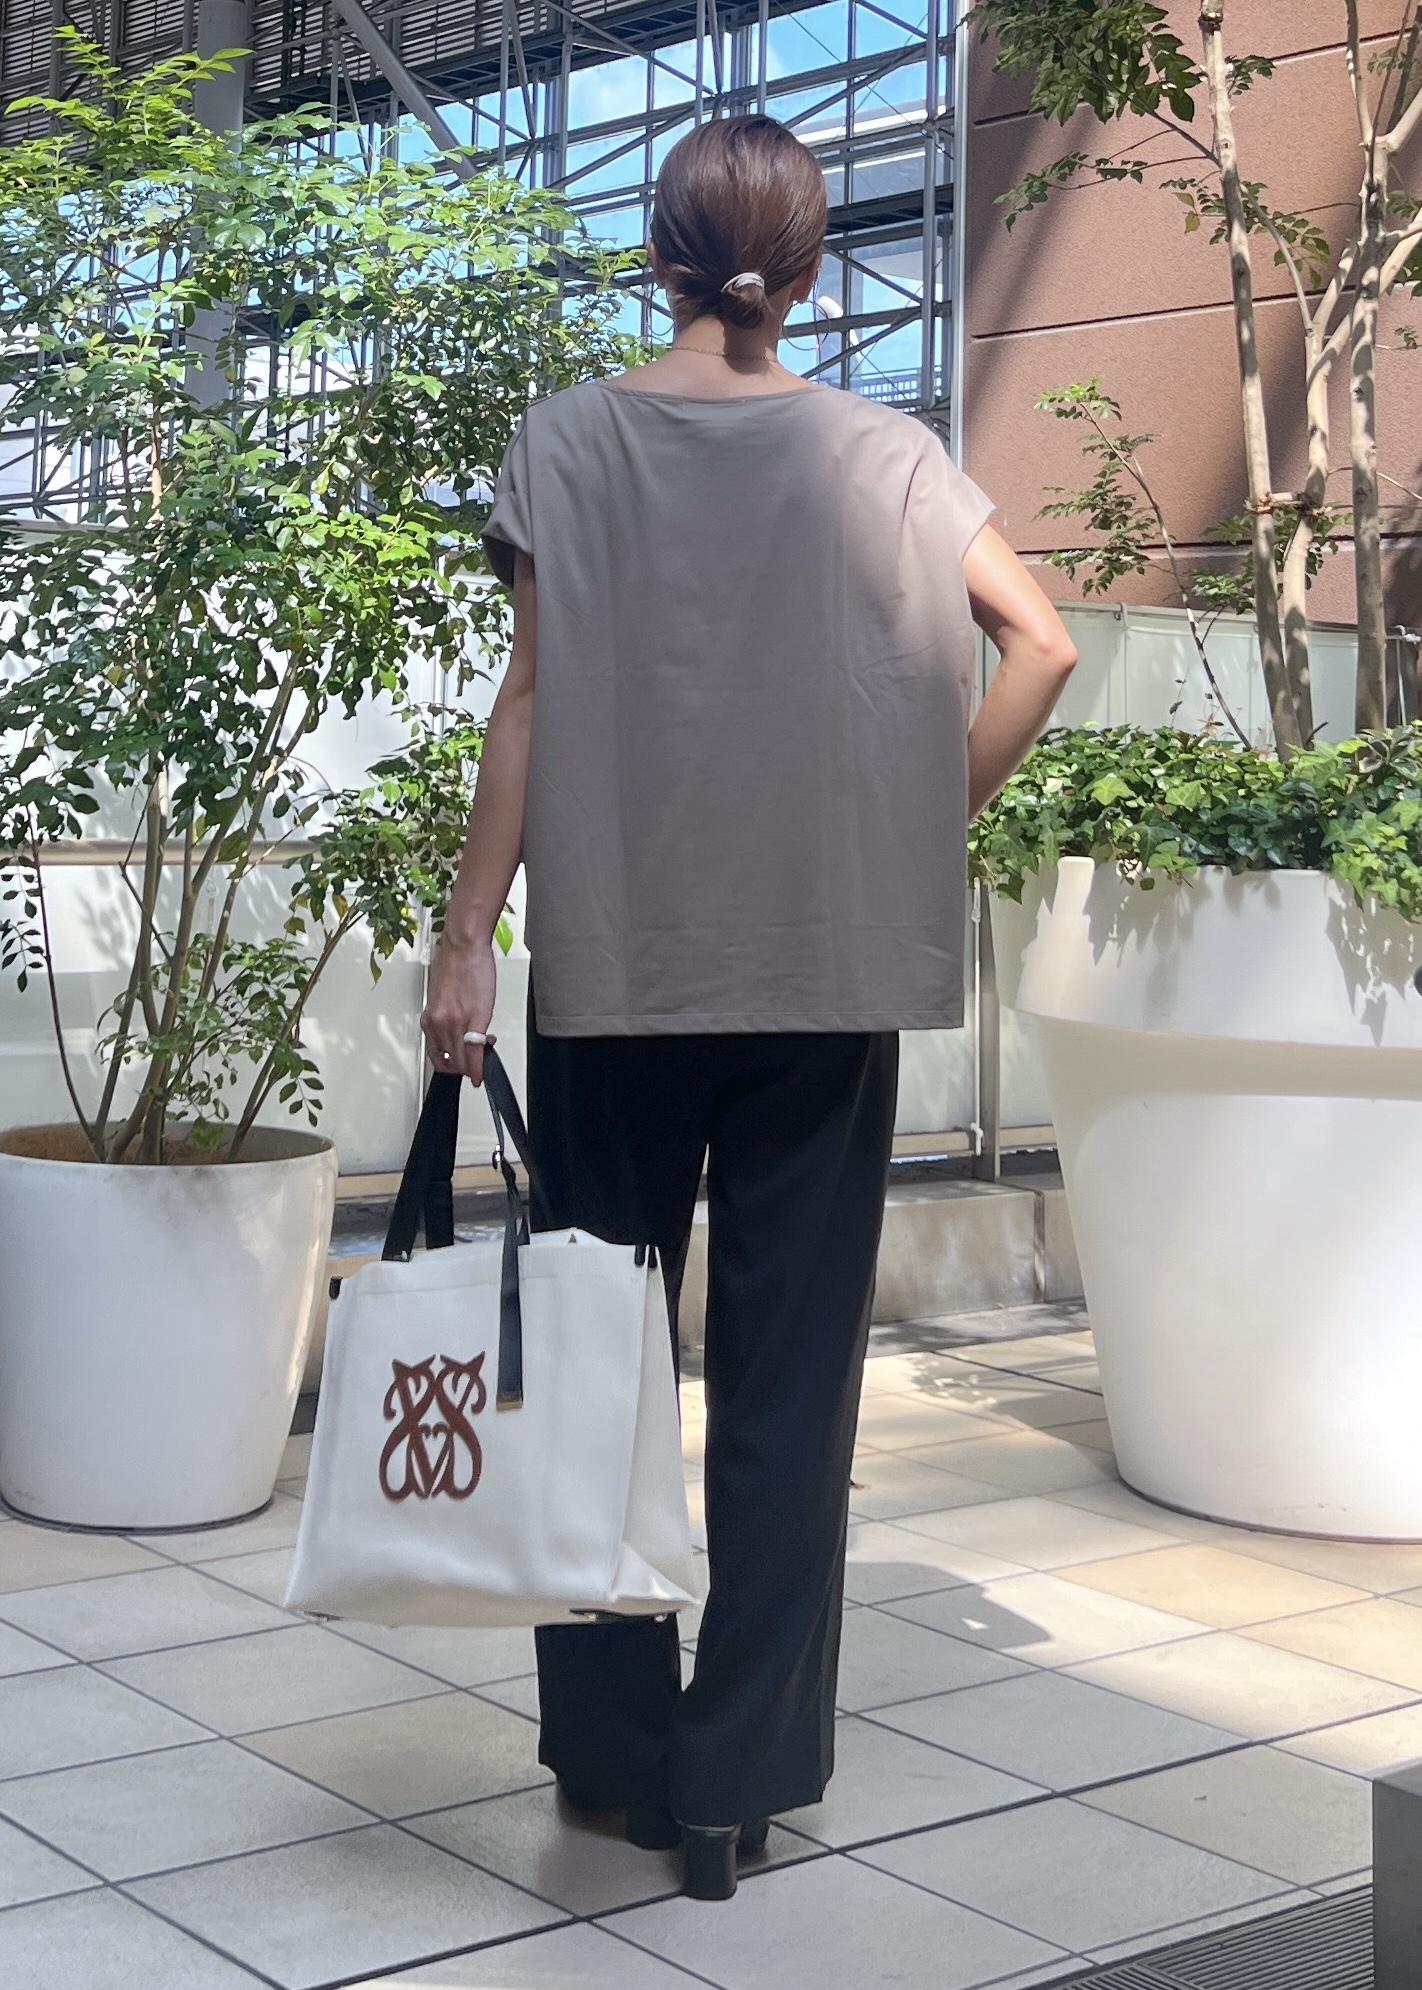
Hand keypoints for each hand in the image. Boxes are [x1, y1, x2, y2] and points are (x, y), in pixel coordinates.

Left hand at [421, 930, 496, 1084]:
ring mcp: (455, 1024)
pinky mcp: (475, 1020)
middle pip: (450, 1062)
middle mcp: (439, 1024)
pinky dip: (478, 1067)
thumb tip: (459, 1034)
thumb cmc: (456, 965)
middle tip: (475, 1063)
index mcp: (430, 1019)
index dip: (450, 1066)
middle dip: (463, 1068)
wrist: (464, 947)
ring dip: (473, 1067)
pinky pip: (475, 1053)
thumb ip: (449, 1018)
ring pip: (462, 1061)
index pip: (438, 1055)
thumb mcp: (444, 998)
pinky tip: (481, 1073)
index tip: (459, 1069)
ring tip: (482, 1057)